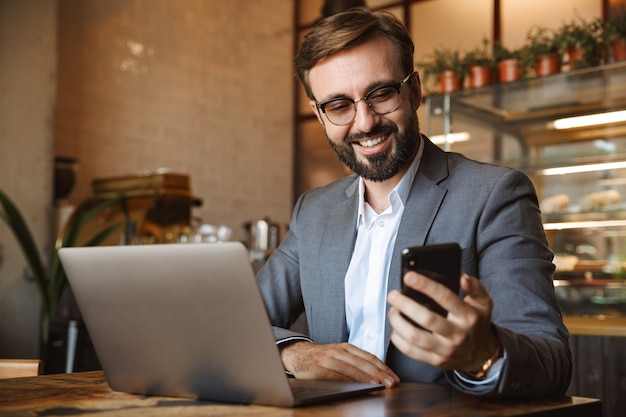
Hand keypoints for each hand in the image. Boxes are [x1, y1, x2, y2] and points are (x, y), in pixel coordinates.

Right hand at [280, 341, 398, 386]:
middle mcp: (338, 351)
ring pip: (351, 368)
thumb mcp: (339, 355)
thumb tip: (377, 375)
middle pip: (362, 362)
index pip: (369, 357)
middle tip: (391, 382)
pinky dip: (347, 382)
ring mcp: (328, 359)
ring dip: (366, 377)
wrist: (296, 354)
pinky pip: (335, 376)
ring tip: (378, 385)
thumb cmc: (321, 358)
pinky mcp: (318, 369)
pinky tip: (356, 387)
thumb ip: (354, 361)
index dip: (383, 367)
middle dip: (379, 373)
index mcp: (346, 347)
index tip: (393, 377)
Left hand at [387, 272, 499, 373]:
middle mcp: (457, 334)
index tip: (409, 277)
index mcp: (468, 316)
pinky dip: (398, 340)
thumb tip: (462, 277)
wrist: (482, 354)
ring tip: (393, 311)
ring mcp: (446, 349)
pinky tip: (395, 329)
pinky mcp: (436, 360)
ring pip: (415, 337)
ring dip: (398, 322)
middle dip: (405, 304)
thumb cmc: (477, 323)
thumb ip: (475, 286)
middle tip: (393, 295)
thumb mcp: (483, 302)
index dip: (425, 285)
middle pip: (426, 318)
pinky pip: (411, 352)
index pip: (445, 297)